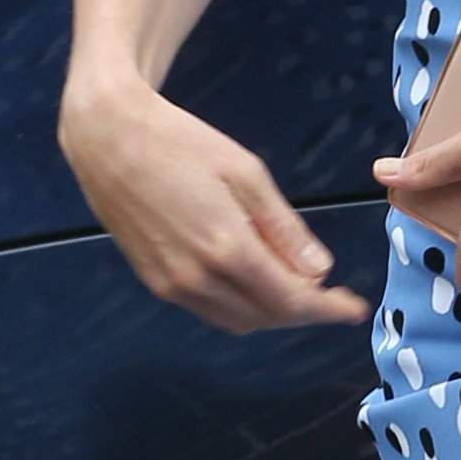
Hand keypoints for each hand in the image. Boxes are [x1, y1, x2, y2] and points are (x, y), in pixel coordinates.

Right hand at [62, 70, 367, 334]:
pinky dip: (239, 307)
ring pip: (237, 321)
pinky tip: (252, 282)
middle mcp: (198, 278)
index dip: (327, 309)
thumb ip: (283, 227)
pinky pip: (208, 311)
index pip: (291, 298)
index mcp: (227, 248)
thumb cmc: (179, 142)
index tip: (353, 309)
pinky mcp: (153, 281)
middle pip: (266, 316)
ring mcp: (171, 284)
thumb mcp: (244, 172)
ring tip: (294, 287)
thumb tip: (318, 270)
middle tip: (328, 293)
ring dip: (271, 313)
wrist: (107, 139)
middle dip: (303, 311)